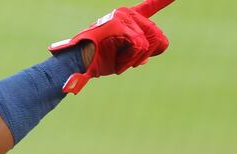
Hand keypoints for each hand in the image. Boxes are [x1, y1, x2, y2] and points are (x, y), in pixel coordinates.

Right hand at [50, 0, 173, 93]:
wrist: (75, 64)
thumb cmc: (94, 61)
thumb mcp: (120, 56)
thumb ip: (135, 52)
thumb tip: (145, 57)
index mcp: (125, 18)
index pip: (150, 6)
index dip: (162, 1)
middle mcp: (126, 13)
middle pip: (157, 36)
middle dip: (144, 55)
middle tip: (125, 62)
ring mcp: (123, 18)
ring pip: (150, 43)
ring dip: (135, 60)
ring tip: (118, 62)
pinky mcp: (121, 25)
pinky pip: (140, 47)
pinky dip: (130, 60)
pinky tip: (118, 63)